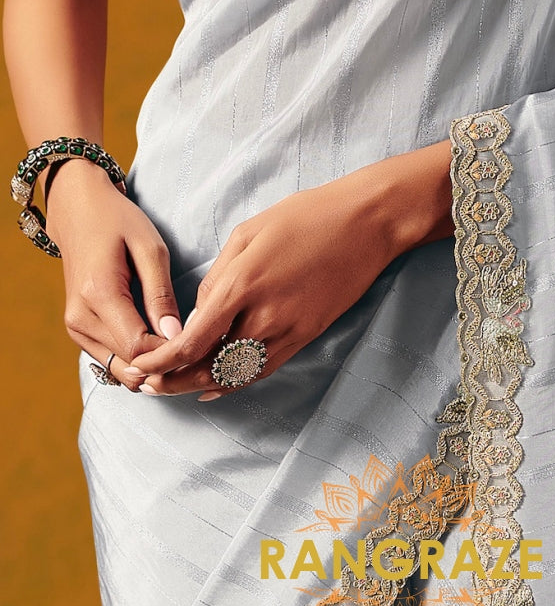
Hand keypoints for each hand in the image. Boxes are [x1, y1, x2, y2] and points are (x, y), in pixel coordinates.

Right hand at [45, 159, 182, 390]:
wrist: (77, 212)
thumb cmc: (117, 223)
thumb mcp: (150, 248)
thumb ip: (161, 295)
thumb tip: (175, 336)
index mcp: (98, 294)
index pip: (138, 347)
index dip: (170, 352)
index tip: (197, 341)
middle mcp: (80, 318)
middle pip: (128, 365)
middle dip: (163, 364)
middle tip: (194, 348)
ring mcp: (75, 328)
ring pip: (119, 369)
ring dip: (150, 365)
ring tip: (178, 344)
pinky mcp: (77, 331)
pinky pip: (111, 359)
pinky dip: (136, 358)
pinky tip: (158, 341)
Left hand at [128, 141, 454, 398]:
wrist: (365, 223)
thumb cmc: (304, 217)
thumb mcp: (248, 233)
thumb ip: (217, 276)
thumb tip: (199, 312)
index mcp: (241, 284)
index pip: (190, 341)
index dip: (160, 362)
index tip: (138, 367)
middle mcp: (263, 315)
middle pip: (208, 366)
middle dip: (172, 381)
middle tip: (145, 385)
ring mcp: (289, 329)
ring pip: (236, 375)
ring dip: (200, 386)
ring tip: (172, 388)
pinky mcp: (307, 335)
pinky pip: (265, 369)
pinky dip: (236, 383)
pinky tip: (214, 388)